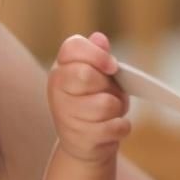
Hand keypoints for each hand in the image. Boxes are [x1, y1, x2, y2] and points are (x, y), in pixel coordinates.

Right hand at [47, 32, 130, 163]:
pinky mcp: (79, 138)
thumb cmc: (94, 101)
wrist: (83, 141)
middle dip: (108, 85)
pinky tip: (113, 127)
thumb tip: (99, 38)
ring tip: (112, 111)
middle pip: (86, 74)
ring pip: (105, 104)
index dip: (96, 54)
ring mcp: (65, 115)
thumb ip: (99, 56)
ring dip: (118, 108)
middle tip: (111, 92)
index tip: (112, 66)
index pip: (72, 47)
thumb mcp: (99, 75)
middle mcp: (57, 89)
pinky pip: (114, 126)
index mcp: (61, 68)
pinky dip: (122, 126)